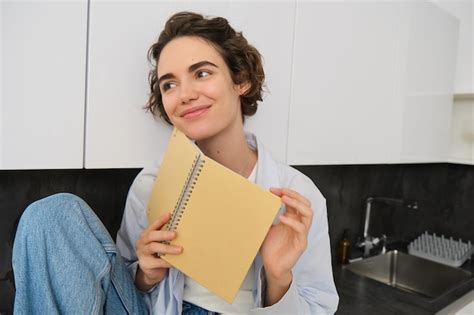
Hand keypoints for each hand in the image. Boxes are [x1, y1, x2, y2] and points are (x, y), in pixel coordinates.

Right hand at [135, 213, 181, 290]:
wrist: (150, 270)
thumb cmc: (157, 252)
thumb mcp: (159, 242)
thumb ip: (165, 235)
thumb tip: (182, 228)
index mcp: (146, 234)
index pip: (153, 225)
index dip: (160, 220)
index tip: (169, 215)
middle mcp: (142, 242)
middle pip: (151, 235)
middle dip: (163, 234)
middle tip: (174, 234)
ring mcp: (142, 253)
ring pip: (153, 248)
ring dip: (167, 248)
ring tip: (179, 250)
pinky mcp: (146, 264)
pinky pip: (157, 262)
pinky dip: (167, 261)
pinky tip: (175, 262)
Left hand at [260, 188, 312, 304]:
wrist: (272, 267)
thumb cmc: (270, 247)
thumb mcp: (266, 227)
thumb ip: (266, 216)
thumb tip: (255, 201)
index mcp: (292, 219)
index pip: (295, 201)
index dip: (286, 193)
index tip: (273, 190)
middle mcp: (299, 224)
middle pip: (305, 204)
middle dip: (294, 195)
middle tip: (281, 191)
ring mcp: (302, 234)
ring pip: (308, 214)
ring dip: (297, 204)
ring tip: (284, 199)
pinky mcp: (301, 243)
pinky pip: (301, 229)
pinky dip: (292, 222)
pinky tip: (282, 218)